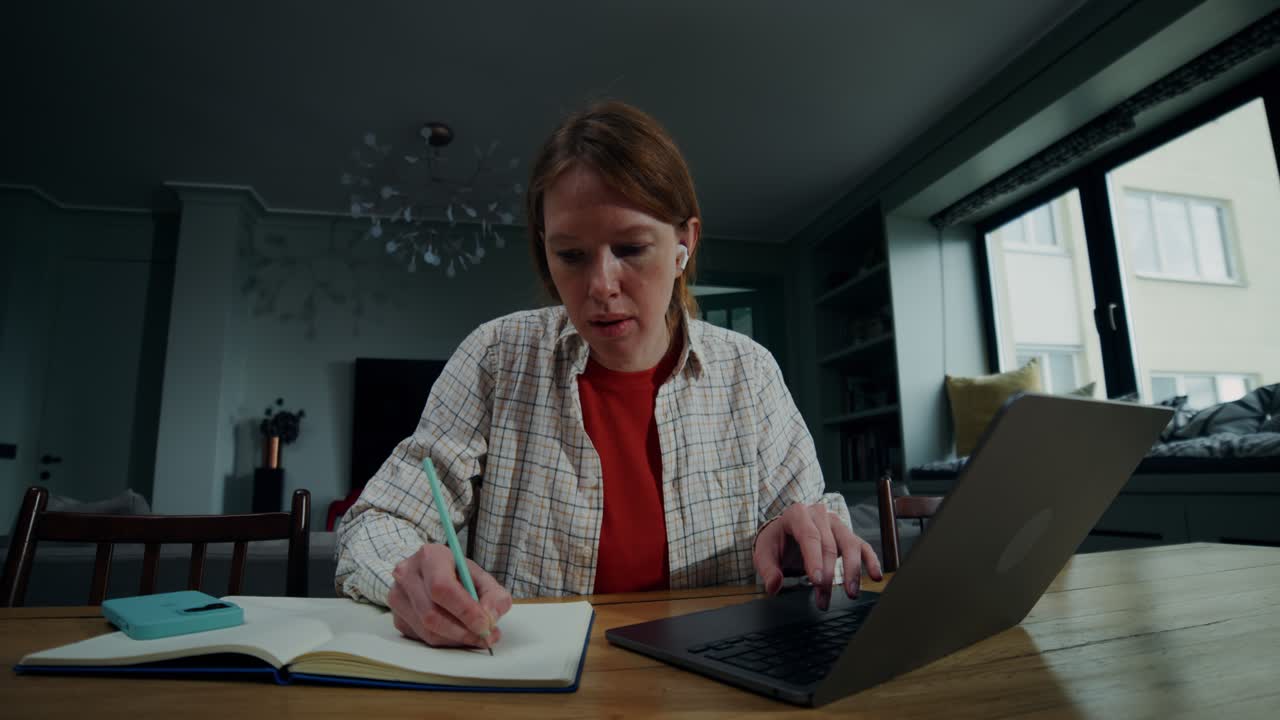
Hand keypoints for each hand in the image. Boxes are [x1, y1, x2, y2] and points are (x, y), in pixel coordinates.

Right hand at [388, 543, 512, 648]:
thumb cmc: (455, 574)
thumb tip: (491, 618)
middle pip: (432, 614)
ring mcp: (397, 597)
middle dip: (463, 631)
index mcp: (430, 556)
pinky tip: (458, 633)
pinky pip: (422, 638)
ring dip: (456, 640)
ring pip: (426, 631)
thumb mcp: (480, 576)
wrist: (428, 572)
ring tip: (476, 636)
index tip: (485, 625)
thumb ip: (494, 595)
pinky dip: (445, 642)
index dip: (465, 610)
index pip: (442, 587)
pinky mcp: (397, 617)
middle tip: (485, 637)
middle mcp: (407, 574)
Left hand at [753, 503, 882, 608]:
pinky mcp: (847, 534)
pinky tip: (875, 576)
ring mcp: (836, 523)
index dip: (814, 559)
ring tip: (851, 593)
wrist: (785, 531)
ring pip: (849, 544)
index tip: (817, 580)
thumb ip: (767, 569)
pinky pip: (862, 546)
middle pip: (829, 544)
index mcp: (797, 514)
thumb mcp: (764, 552)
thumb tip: (773, 586)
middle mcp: (819, 515)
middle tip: (824, 597)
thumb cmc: (776, 541)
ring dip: (852, 571)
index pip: (809, 536)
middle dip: (828, 574)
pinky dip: (871, 561)